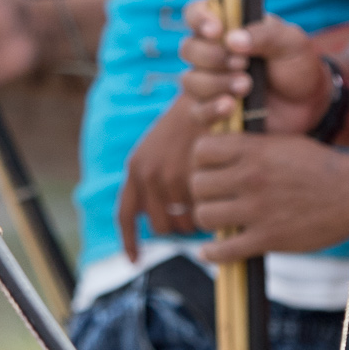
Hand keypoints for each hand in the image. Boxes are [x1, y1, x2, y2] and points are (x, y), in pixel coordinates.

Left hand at [115, 100, 207, 258]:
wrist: (217, 89)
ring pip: (185, 225)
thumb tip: (150, 208)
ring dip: (199, 224)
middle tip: (197, 218)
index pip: (126, 215)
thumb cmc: (194, 116)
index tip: (134, 260)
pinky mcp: (201, 183)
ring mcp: (175, 179)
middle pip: (160, 226)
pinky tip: (221, 242)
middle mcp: (149, 174)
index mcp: (137, 166)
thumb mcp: (165, 144)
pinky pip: (204, 222)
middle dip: (177, 226)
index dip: (131, 241)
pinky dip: (214, 237)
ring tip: (216, 210)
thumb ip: (156, 170)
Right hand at [176, 2, 335, 136]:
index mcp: (227, 26)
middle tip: (244, 63)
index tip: (217, 31)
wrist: (307, 104)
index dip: (199, 19)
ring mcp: (210, 82)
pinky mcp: (212, 111)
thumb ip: (266, 34)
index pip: (195, 13)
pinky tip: (231, 106)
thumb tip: (233, 40)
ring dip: (217, 83)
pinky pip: (196, 111)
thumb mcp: (291, 42)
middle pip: (188, 49)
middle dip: (213, 56)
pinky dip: (211, 108)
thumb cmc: (296, 64)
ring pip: (190, 81)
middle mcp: (212, 52)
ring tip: (247, 86)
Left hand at [187, 126, 348, 260]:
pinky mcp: (268, 238)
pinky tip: (208, 252)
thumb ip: (249, 146)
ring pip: (205, 215)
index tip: (209, 167)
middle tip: (213, 196)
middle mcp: (250, 177)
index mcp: (253, 150)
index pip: (201, 150)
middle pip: (198, 184)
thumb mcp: (282, 143)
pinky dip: (212, 253)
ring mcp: (258, 209)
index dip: (201, 159)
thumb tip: (216, 149)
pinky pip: (225, 249)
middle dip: (203, 190)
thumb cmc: (319, 165)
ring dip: (208, 218)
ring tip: (217, 219)